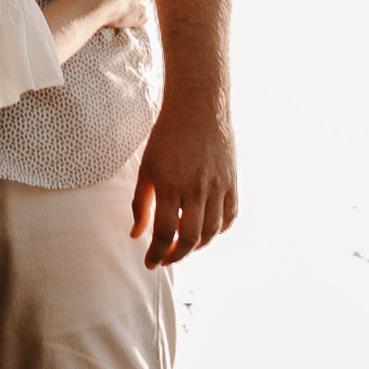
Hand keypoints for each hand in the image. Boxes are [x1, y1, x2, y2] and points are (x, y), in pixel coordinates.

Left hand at [128, 99, 237, 268]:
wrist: (199, 105)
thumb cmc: (167, 135)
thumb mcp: (147, 167)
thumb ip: (140, 204)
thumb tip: (135, 235)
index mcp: (170, 184)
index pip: (163, 233)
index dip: (156, 253)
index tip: (150, 262)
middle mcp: (195, 188)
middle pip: (189, 239)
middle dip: (176, 255)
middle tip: (166, 257)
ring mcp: (217, 186)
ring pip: (210, 232)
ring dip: (196, 246)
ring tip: (183, 243)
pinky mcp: (232, 181)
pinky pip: (229, 217)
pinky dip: (217, 230)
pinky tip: (205, 228)